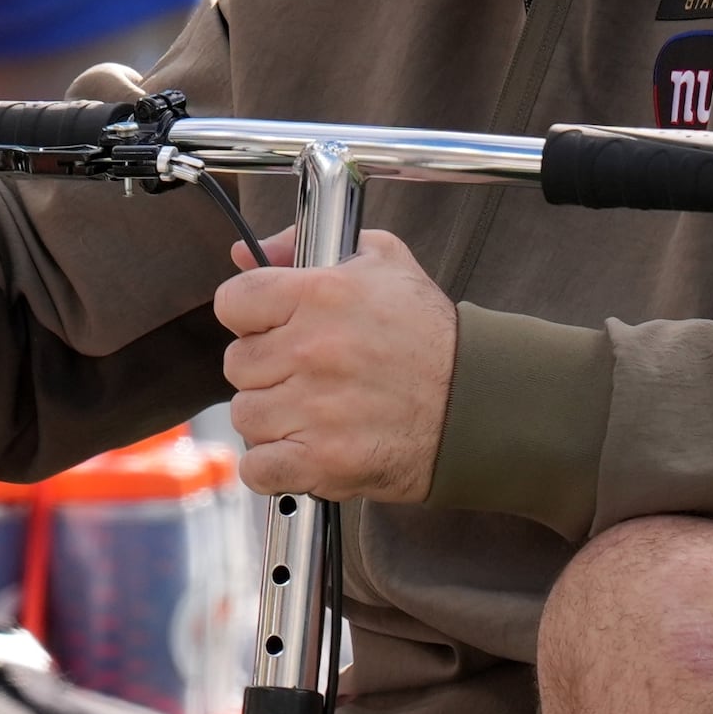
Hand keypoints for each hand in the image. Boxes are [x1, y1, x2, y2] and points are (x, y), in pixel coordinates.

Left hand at [214, 228, 457, 503]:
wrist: (479, 404)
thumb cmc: (430, 334)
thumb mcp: (380, 260)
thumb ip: (301, 246)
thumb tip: (243, 252)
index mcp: (321, 295)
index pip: (233, 301)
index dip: (250, 316)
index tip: (271, 327)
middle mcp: (313, 350)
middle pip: (237, 363)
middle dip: (265, 369)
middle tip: (304, 373)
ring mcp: (315, 409)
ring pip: (246, 415)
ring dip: (272, 418)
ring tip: (312, 411)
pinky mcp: (323, 461)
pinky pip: (258, 467)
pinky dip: (272, 466)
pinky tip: (301, 451)